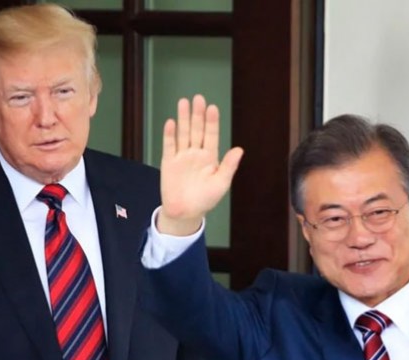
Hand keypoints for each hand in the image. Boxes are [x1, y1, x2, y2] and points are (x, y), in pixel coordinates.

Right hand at [159, 94, 243, 235]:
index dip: (212, 122)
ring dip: (183, 119)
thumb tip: (239, 150)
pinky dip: (170, 135)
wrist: (185, 213)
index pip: (211, 135)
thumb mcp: (221, 184)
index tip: (213, 108)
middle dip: (198, 115)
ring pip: (183, 133)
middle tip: (198, 99)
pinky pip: (169, 146)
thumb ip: (228, 166)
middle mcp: (196, 153)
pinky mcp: (169, 163)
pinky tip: (171, 123)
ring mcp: (182, 157)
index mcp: (210, 157)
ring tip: (184, 102)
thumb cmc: (205, 200)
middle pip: (197, 130)